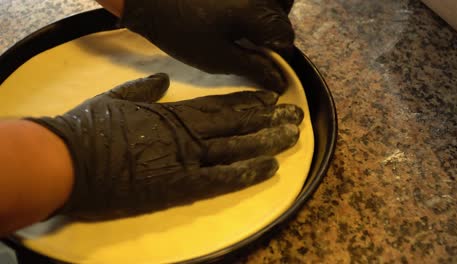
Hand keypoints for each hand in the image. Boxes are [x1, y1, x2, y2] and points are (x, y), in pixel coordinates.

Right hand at [28, 73, 302, 219]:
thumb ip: (145, 88)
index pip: (219, 106)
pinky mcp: (177, 186)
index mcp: (172, 114)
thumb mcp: (117, 98)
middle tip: (294, 116)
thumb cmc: (88, 127)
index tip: (270, 100)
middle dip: (267, 120)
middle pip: (235, 125)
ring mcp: (183, 159)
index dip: (248, 103)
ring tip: (292, 136)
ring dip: (266, 142)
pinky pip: (218, 179)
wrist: (68, 159)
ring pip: (234, 148)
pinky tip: (269, 168)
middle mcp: (185, 134)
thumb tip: (164, 79)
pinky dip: (245, 173)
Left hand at [121, 0, 294, 92]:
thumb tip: (280, 81)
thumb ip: (253, 68)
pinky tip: (238, 14)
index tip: (265, 66)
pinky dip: (258, 5)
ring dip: (269, 16)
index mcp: (256, 12)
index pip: (285, 37)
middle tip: (251, 48)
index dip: (278, 56)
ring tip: (246, 29)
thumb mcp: (218, 58)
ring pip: (276, 1)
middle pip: (282, 17)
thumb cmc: (180, 31)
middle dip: (272, 35)